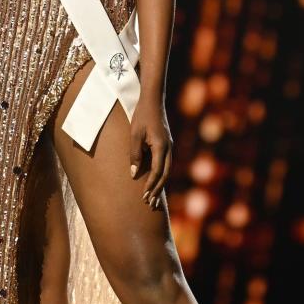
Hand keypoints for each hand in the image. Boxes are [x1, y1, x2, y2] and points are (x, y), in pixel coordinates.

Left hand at [129, 95, 172, 209]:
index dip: (151, 185)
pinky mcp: (167, 144)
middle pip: (165, 175)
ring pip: (167, 170)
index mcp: (161, 146)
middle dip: (157, 190)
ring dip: (160, 184)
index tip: (144, 197)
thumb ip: (135, 155)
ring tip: (153, 197)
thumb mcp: (134, 135)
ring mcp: (170, 146)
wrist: (153, 100)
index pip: (157, 172)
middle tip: (150, 203)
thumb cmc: (142, 116)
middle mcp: (169, 148)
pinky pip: (166, 164)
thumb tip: (134, 174)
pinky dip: (162, 175)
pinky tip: (157, 182)